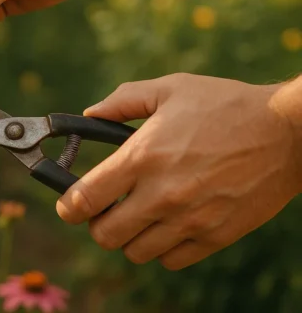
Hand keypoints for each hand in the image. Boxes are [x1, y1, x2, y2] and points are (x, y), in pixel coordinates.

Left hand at [56, 73, 301, 269]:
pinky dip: (162, 248)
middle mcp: (161, 194)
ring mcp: (190, 219)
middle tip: (106, 209)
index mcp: (142, 157)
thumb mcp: (169, 88)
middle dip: (97, 223)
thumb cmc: (225, 105)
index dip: (68, 206)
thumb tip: (89, 114)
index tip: (69, 205)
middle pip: (104, 235)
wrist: (286, 131)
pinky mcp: (216, 236)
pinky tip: (168, 224)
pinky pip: (172, 260)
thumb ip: (122, 101)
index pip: (85, 198)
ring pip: (136, 252)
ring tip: (139, 215)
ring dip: (130, 237)